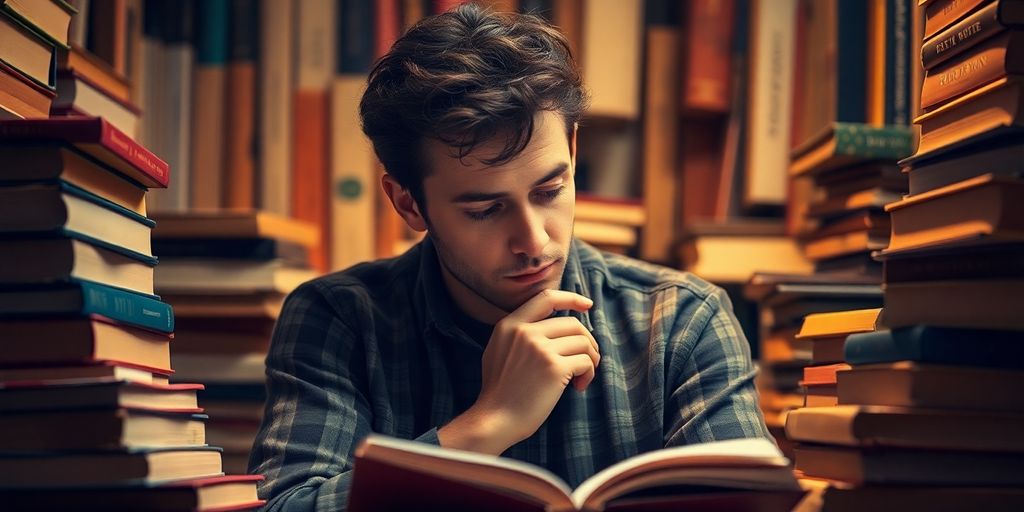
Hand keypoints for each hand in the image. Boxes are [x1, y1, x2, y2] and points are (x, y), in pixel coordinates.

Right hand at [439, 290, 599, 454]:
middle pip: (573, 324)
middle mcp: (525, 332)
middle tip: (586, 361)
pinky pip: (586, 362)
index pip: (546, 298)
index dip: (571, 298)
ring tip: (580, 377)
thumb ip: (518, 333)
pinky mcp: (554, 368)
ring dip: (590, 360)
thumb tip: (553, 325)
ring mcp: (540, 349)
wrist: (495, 419)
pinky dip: (588, 374)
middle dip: (587, 342)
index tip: (587, 305)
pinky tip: (577, 387)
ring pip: (583, 342)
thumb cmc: (500, 391)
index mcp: (510, 325)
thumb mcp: (498, 350)